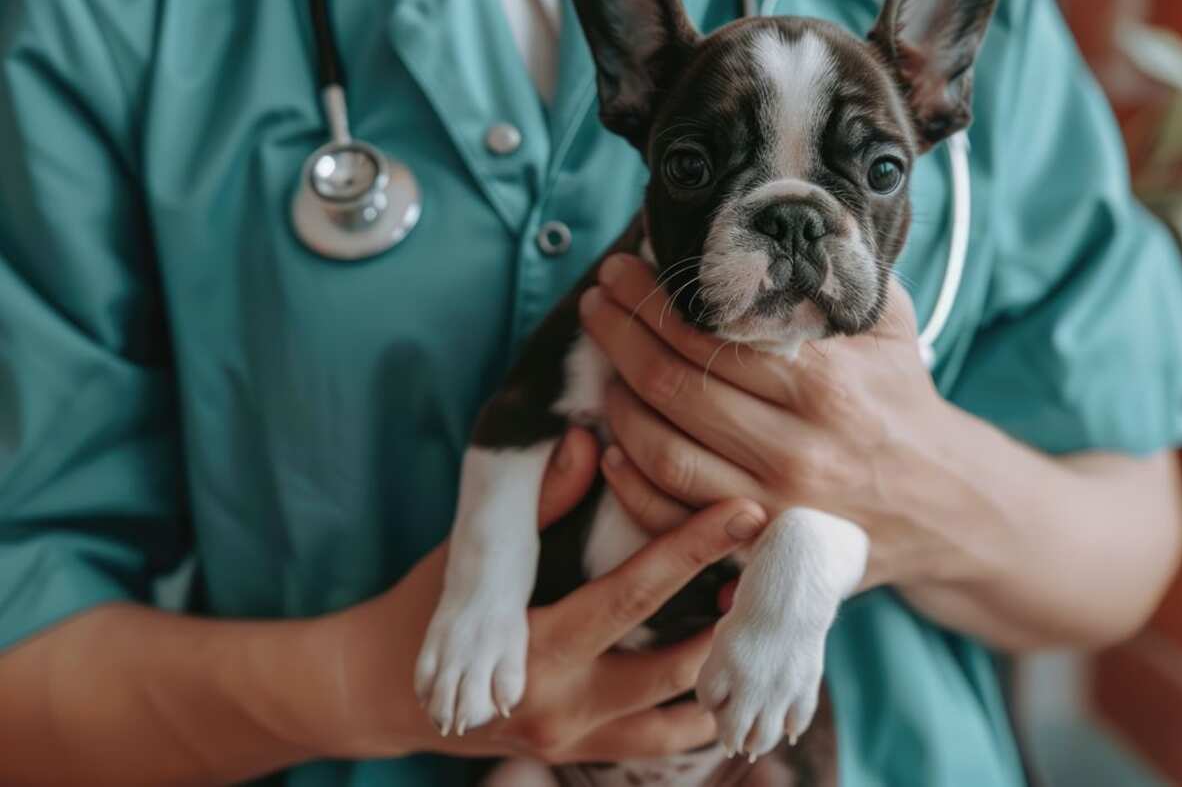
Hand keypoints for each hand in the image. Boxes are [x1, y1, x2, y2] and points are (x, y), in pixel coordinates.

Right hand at [323, 427, 767, 762]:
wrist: (386, 694)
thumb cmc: (430, 601)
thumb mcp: (475, 552)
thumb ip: (541, 503)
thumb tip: (589, 442)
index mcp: (535, 647)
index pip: (632, 592)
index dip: (692, 547)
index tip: (746, 509)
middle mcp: (561, 704)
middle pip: (673, 665)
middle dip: (731, 618)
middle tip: (780, 568)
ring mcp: (578, 741)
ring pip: (683, 715)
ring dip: (728, 667)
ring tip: (770, 615)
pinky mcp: (588, 756)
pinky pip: (667, 744)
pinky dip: (707, 712)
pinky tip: (742, 670)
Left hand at [579, 254, 967, 589]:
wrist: (948, 505)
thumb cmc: (903, 402)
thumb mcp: (888, 324)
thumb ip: (836, 271)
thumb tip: (777, 209)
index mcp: (825, 382)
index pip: (712, 333)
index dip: (652, 298)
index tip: (623, 270)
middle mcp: (796, 446)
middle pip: (673, 386)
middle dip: (619, 336)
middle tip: (598, 302)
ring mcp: (774, 503)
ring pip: (661, 453)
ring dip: (617, 405)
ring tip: (605, 367)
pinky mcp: (760, 547)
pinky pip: (672, 517)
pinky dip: (630, 482)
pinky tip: (612, 444)